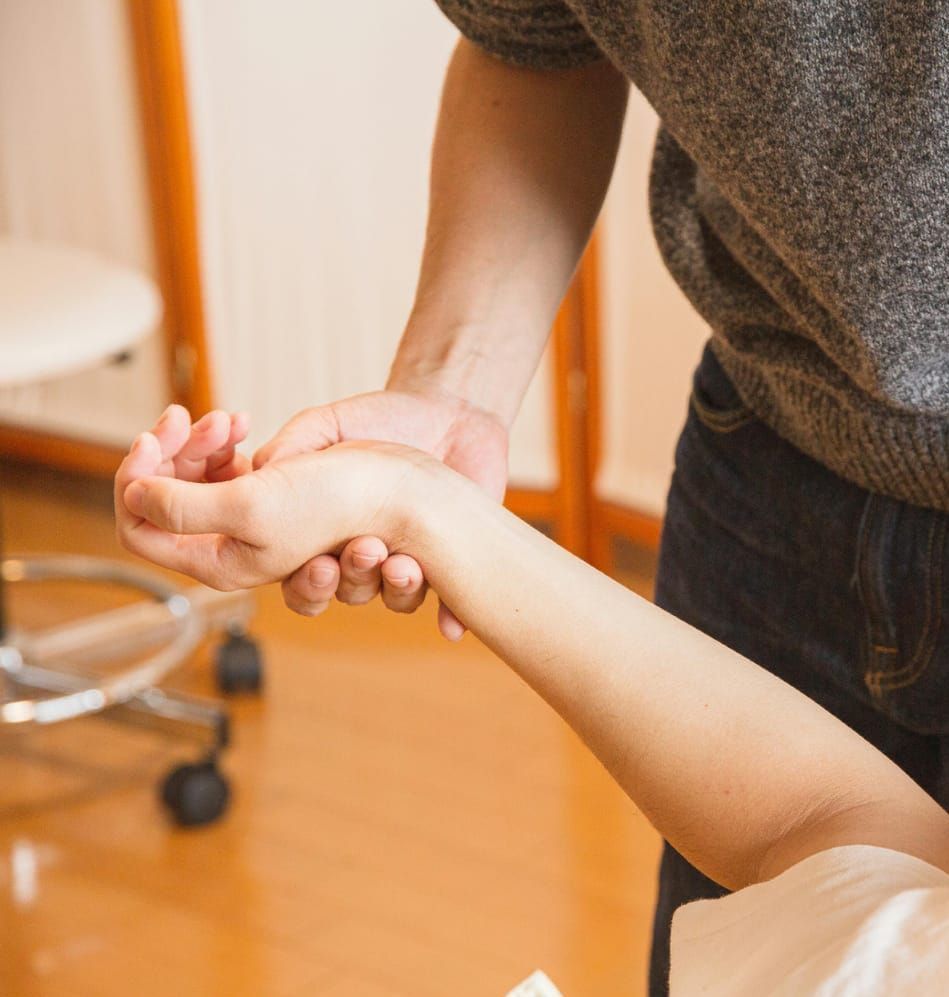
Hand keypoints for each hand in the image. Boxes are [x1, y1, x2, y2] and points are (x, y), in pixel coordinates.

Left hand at [116, 431, 432, 592]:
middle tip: (198, 419)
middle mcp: (236, 544)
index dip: (136, 482)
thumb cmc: (344, 502)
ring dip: (203, 440)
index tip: (152, 439)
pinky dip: (226, 439)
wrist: (412, 477)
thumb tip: (133, 496)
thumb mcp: (254, 508)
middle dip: (175, 452)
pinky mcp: (276, 487)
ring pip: (194, 475)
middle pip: (165, 500)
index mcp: (224, 562)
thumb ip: (182, 508)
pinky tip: (240, 423)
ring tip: (227, 421)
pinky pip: (226, 462)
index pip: (141, 530)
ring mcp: (256, 515)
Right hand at [253, 389, 507, 638]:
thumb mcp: (327, 424)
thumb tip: (256, 478)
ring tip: (404, 562)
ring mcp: (407, 559)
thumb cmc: (382, 417)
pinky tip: (451, 625)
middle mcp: (362, 553)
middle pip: (345, 594)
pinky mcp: (450, 561)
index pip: (301, 580)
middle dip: (351, 580)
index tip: (317, 564)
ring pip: (394, 598)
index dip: (305, 585)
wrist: (449, 411)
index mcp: (324, 532)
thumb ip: (289, 449)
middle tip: (365, 549)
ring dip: (397, 588)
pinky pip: (449, 603)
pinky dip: (449, 618)